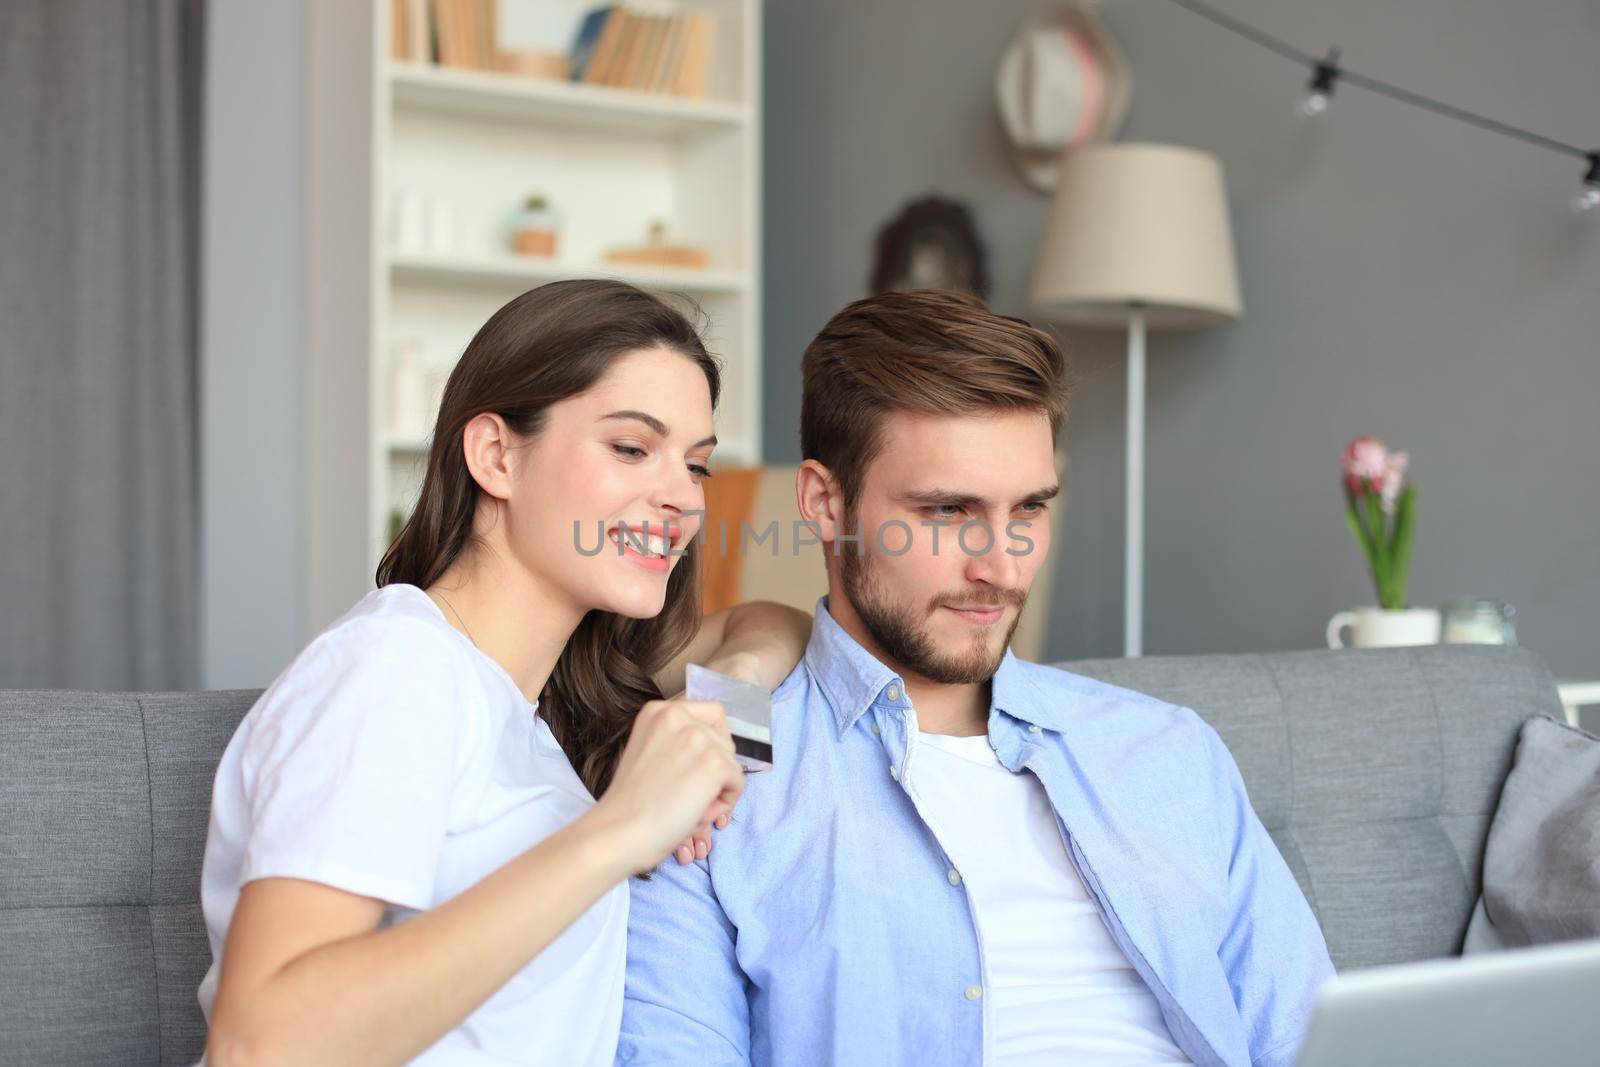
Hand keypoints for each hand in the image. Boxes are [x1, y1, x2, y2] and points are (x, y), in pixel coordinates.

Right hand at [588, 698, 745, 873]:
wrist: (618, 831)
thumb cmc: (630, 803)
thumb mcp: (648, 752)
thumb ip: (675, 741)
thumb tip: (717, 750)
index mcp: (658, 710)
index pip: (710, 714)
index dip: (711, 744)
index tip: (698, 768)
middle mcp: (678, 715)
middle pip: (724, 739)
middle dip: (715, 769)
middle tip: (690, 796)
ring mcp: (697, 738)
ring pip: (732, 762)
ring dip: (718, 789)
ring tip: (689, 807)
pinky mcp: (714, 763)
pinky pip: (738, 782)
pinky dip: (725, 803)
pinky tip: (697, 813)